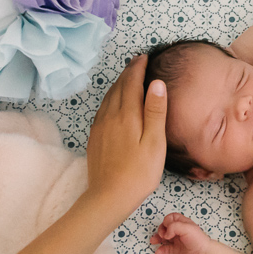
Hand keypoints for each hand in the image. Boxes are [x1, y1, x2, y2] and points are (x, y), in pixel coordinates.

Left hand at [83, 54, 167, 221]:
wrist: (109, 196)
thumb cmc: (139, 172)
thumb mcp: (154, 142)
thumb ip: (155, 111)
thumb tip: (157, 83)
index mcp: (127, 115)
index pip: (131, 82)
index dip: (138, 68)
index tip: (144, 57)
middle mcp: (110, 116)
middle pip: (118, 87)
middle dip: (128, 72)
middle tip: (138, 62)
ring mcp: (100, 127)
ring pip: (109, 97)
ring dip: (119, 84)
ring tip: (128, 78)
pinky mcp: (95, 137)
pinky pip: (103, 109)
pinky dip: (111, 98)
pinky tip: (115, 103)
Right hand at [149, 213, 211, 253]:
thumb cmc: (197, 239)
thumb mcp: (186, 228)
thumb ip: (173, 227)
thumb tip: (166, 233)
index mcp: (182, 223)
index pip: (171, 218)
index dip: (167, 221)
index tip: (168, 227)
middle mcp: (178, 231)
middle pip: (165, 227)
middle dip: (161, 230)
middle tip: (163, 235)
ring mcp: (176, 240)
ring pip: (163, 237)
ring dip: (157, 238)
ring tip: (153, 241)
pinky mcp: (175, 250)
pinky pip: (165, 248)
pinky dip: (160, 250)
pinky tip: (158, 251)